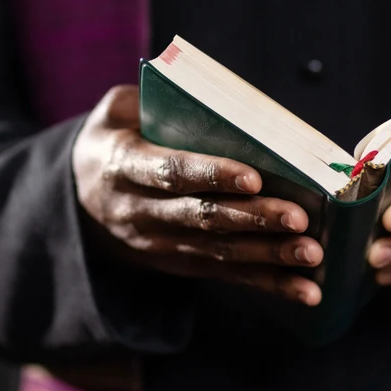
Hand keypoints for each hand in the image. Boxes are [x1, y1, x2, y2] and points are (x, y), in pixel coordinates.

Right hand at [74, 85, 322, 304]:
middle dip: (253, 218)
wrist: (78, 200)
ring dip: (269, 256)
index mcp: (123, 166)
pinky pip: (227, 276)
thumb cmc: (114, 141)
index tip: (254, 176)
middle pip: (201, 216)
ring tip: (312, 254)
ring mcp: (159, 244)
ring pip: (219, 252)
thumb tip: (212, 99)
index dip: (212, 174)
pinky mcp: (179, 264)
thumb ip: (151, 100)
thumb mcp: (115, 113)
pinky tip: (307, 291)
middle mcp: (139, 211)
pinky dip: (270, 284)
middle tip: (298, 217)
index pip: (170, 171)